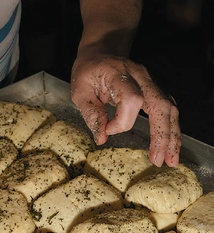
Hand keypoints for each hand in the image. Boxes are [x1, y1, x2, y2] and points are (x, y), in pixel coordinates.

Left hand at [70, 45, 180, 166]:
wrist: (100, 52)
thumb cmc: (88, 72)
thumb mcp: (80, 91)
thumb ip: (91, 113)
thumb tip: (101, 138)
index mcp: (119, 73)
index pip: (132, 100)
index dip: (121, 121)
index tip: (107, 129)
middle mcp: (140, 76)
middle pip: (160, 105)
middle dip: (161, 135)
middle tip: (159, 160)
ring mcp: (150, 81)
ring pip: (169, 108)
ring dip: (172, 135)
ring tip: (171, 159)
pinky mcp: (153, 89)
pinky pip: (167, 109)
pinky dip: (170, 129)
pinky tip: (171, 146)